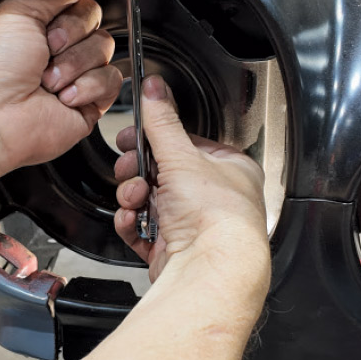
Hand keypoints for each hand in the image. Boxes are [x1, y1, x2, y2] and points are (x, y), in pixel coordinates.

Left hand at [0, 0, 121, 177]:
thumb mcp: (22, 9)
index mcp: (43, 23)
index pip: (83, 1)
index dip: (73, 11)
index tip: (52, 20)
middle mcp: (61, 48)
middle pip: (98, 24)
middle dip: (71, 37)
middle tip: (45, 51)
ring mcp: (77, 75)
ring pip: (106, 51)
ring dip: (74, 64)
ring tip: (47, 80)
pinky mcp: (90, 102)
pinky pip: (112, 81)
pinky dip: (86, 87)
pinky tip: (62, 97)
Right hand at [113, 76, 268, 282]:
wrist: (209, 269)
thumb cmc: (216, 218)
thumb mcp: (182, 156)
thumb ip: (162, 122)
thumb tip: (154, 90)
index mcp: (231, 170)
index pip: (187, 144)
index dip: (157, 139)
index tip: (133, 136)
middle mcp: (216, 199)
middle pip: (163, 173)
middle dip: (139, 171)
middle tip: (130, 167)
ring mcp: (193, 226)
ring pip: (149, 200)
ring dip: (133, 196)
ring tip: (135, 198)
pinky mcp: (173, 249)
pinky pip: (143, 228)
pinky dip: (132, 222)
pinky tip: (132, 219)